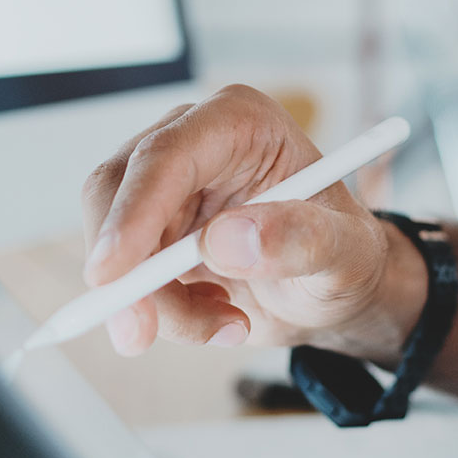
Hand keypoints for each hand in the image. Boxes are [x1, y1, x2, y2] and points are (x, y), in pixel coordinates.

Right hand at [79, 86, 423, 357]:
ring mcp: (165, 185)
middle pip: (116, 192)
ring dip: (156, 303)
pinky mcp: (149, 228)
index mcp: (239, 122)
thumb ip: (300, 239)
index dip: (131, 211)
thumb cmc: (345, 257)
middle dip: (125, 271)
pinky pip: (126, 274)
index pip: (166, 155)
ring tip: (228, 325)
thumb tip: (223, 240)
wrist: (331, 289)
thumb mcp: (346, 253)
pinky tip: (216, 316)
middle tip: (139, 335)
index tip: (110, 274)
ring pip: (113, 242)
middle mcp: (193, 141)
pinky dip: (163, 312)